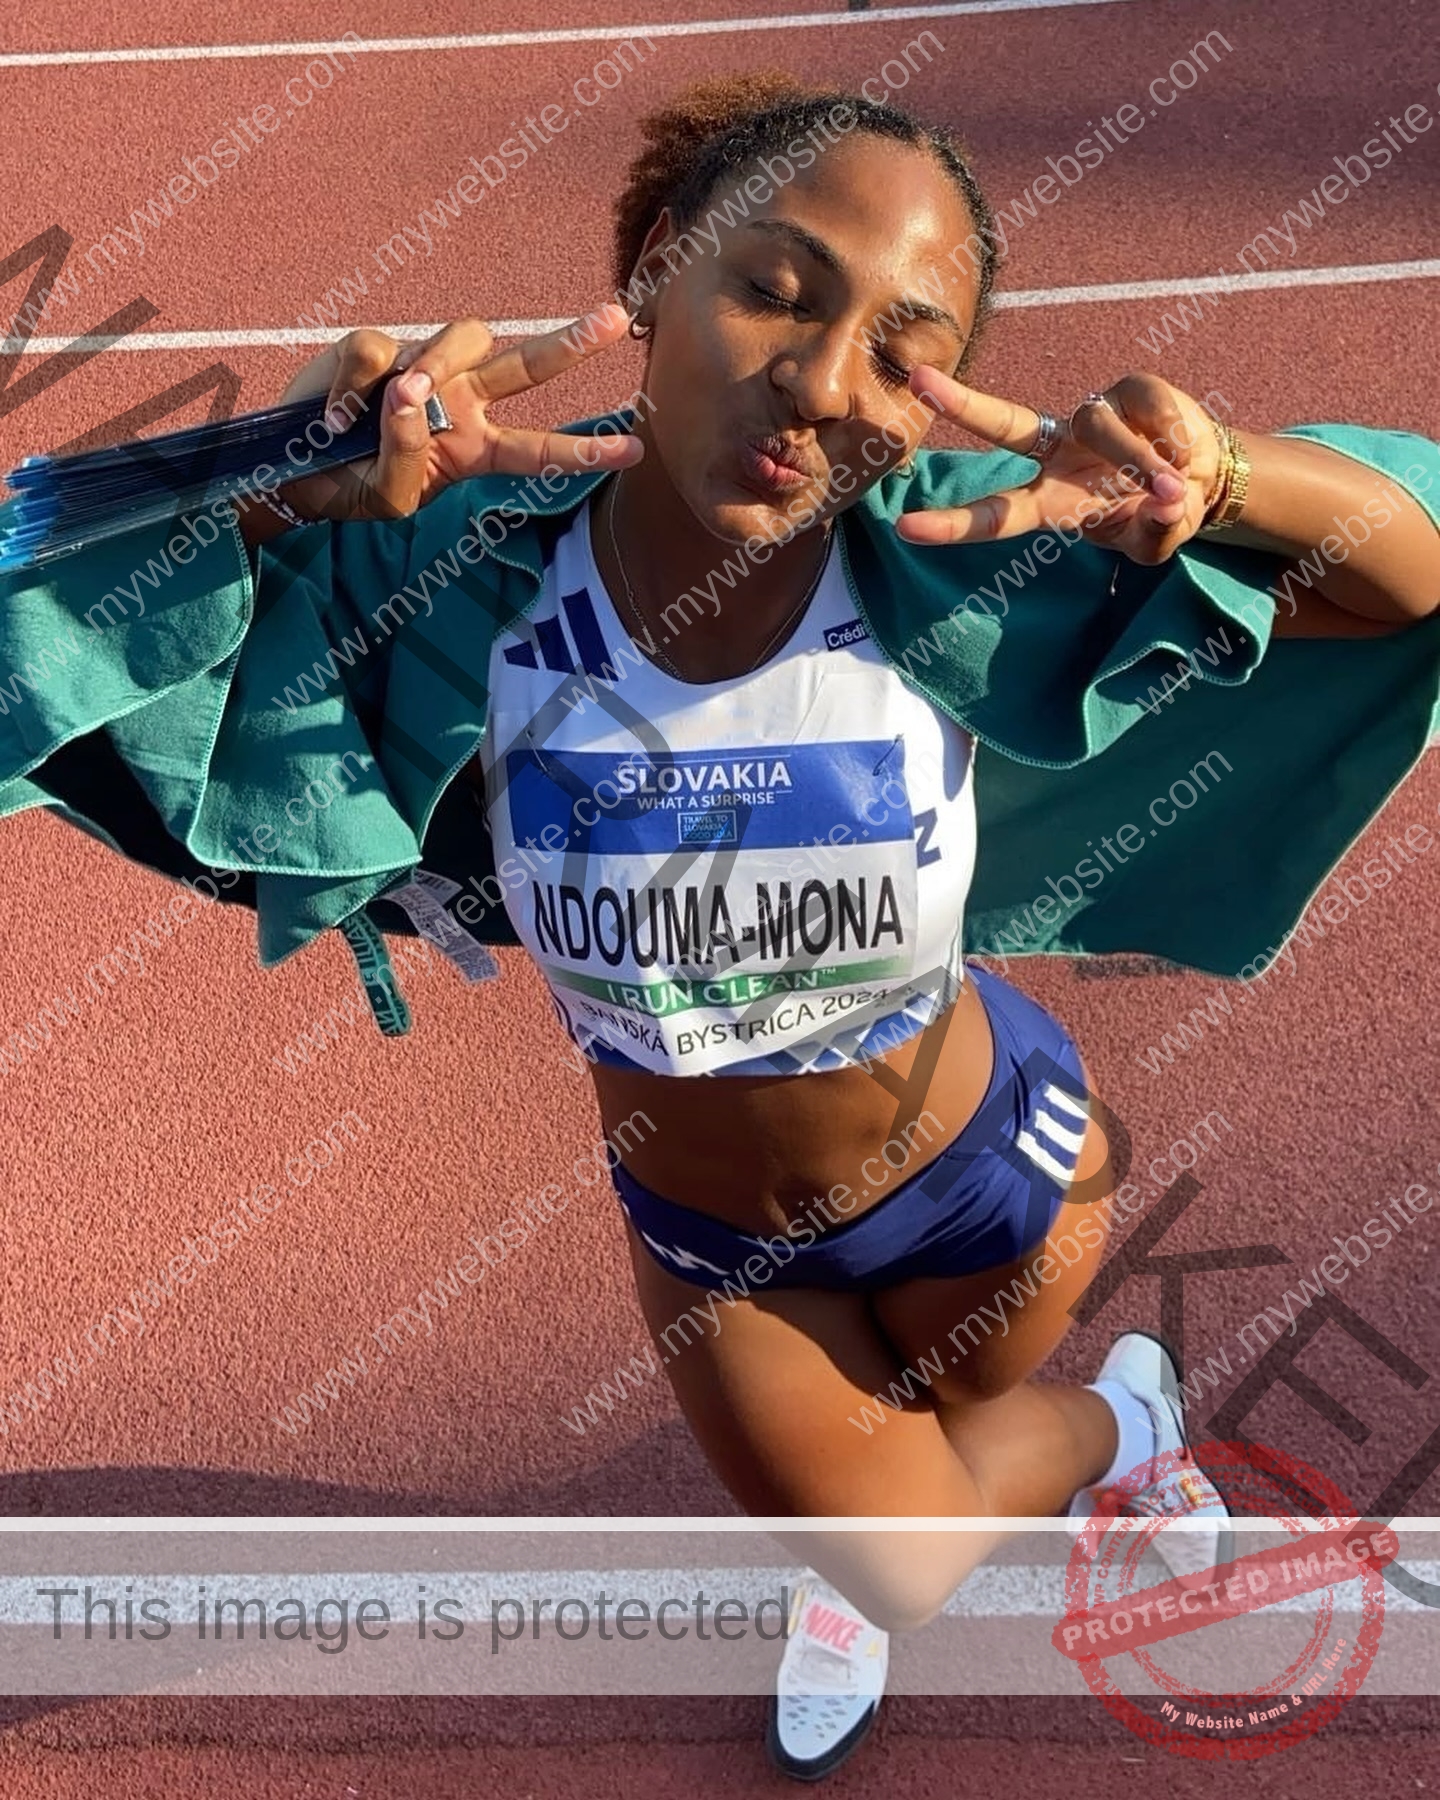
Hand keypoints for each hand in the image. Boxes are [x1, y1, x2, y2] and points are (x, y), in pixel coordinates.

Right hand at [267, 306, 643, 526]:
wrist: (293, 469)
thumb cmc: (352, 487)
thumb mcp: (389, 497)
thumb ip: (409, 454)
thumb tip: (410, 391)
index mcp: (475, 447)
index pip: (538, 448)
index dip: (583, 450)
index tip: (635, 450)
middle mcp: (460, 400)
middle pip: (527, 365)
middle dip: (572, 343)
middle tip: (615, 320)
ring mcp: (421, 368)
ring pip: (459, 340)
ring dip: (436, 366)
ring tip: (394, 402)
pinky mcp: (374, 347)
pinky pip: (377, 351)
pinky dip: (352, 387)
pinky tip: (333, 418)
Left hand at [896, 369, 1224, 565]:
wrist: (1203, 478)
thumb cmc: (1159, 516)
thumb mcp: (1156, 543)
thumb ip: (1155, 533)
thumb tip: (1163, 502)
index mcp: (1050, 501)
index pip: (996, 515)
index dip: (953, 524)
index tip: (904, 528)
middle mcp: (1058, 452)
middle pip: (1005, 426)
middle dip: (961, 404)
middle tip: (917, 381)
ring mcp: (1092, 418)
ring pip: (1103, 429)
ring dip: (1140, 462)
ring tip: (1172, 487)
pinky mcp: (1131, 390)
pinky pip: (1147, 411)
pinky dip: (1172, 441)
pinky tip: (1183, 456)